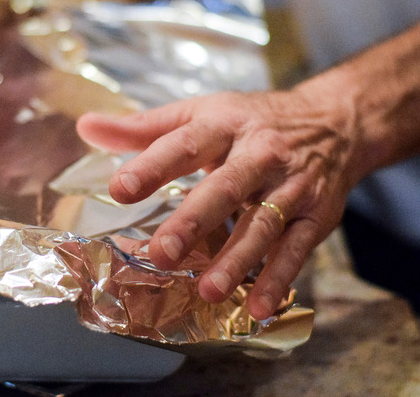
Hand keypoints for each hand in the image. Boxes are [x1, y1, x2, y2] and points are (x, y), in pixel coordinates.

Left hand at [76, 88, 361, 318]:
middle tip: (161, 253)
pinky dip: (279, 278)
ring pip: (264, 223)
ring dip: (237, 258)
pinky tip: (258, 306)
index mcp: (224, 124)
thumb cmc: (251, 121)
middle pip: (227, 186)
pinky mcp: (316, 215)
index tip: (120, 189)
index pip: (185, 143)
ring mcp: (291, 185)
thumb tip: (85, 127)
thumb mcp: (199, 113)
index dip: (153, 165)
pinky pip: (298, 249)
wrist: (334, 122)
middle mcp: (260, 153)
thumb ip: (142, 128)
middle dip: (195, 221)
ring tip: (208, 290)